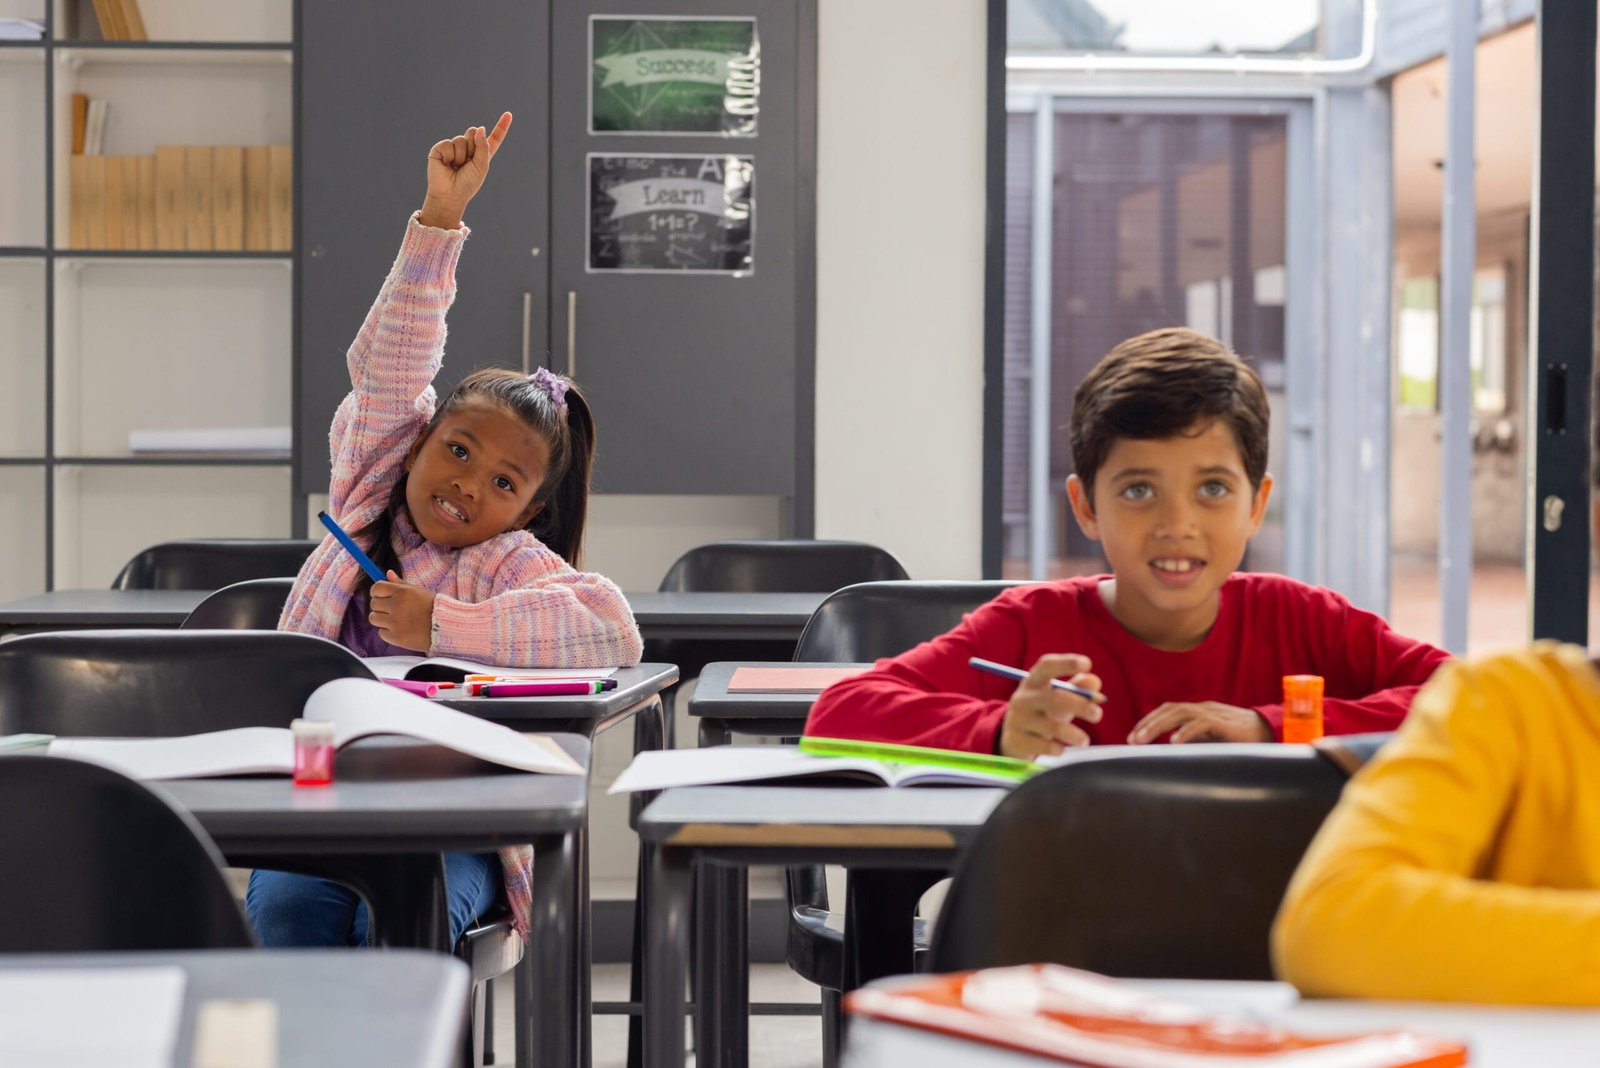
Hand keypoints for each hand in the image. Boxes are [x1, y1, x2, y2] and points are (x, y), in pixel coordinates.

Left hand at [368, 569, 436, 652]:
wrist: (446, 628)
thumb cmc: (434, 608)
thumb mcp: (419, 591)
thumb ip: (401, 583)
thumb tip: (388, 573)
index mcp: (403, 592)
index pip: (376, 588)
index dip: (377, 592)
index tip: (382, 596)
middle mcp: (397, 606)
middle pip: (373, 604)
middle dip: (381, 606)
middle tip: (392, 610)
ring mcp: (395, 622)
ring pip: (373, 618)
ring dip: (382, 619)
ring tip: (395, 621)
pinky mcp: (396, 637)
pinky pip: (381, 633)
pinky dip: (388, 632)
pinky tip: (400, 630)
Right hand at [418, 111, 511, 229]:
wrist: (450, 194)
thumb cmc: (467, 183)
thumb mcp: (481, 166)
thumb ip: (483, 146)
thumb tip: (480, 128)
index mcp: (482, 153)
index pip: (493, 137)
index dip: (501, 126)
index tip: (508, 114)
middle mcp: (468, 148)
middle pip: (474, 131)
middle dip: (472, 146)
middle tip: (466, 162)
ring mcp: (454, 147)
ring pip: (461, 139)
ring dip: (461, 155)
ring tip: (456, 166)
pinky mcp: (441, 148)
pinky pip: (448, 143)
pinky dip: (449, 156)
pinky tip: (446, 164)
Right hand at [997, 653, 1102, 759]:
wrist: (1013, 739)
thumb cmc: (1043, 713)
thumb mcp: (1059, 699)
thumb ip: (1078, 689)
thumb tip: (1095, 681)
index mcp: (1033, 682)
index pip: (1047, 666)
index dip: (1066, 663)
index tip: (1087, 664)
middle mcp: (1022, 697)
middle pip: (1053, 697)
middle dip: (1079, 706)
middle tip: (1098, 715)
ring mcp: (1016, 719)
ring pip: (1050, 726)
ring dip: (1073, 734)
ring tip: (1084, 741)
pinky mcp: (1015, 741)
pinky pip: (1041, 745)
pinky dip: (1056, 748)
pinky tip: (1061, 750)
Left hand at [1128, 701, 1271, 744]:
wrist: (1273, 732)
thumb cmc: (1242, 738)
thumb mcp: (1213, 739)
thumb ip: (1194, 742)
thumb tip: (1170, 753)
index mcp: (1199, 711)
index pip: (1167, 710)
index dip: (1148, 721)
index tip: (1132, 738)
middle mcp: (1203, 708)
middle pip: (1169, 709)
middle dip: (1147, 724)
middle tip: (1131, 741)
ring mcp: (1214, 713)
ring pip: (1180, 713)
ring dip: (1157, 726)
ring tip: (1142, 741)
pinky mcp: (1225, 724)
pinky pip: (1202, 724)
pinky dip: (1185, 731)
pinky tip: (1173, 742)